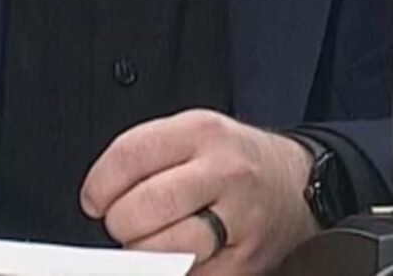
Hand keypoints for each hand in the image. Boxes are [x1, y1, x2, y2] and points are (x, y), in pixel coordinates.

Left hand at [80, 109, 319, 273]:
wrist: (298, 184)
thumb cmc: (235, 160)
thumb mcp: (197, 134)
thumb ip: (150, 156)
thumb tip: (101, 196)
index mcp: (202, 131)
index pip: (131, 155)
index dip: (100, 184)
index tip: (93, 199)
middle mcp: (223, 171)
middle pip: (144, 206)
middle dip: (120, 223)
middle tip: (123, 223)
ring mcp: (239, 219)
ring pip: (165, 249)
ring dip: (142, 253)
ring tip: (148, 242)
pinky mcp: (247, 262)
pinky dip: (173, 272)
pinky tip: (175, 260)